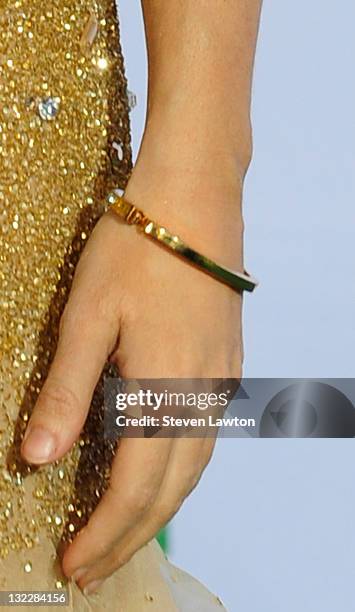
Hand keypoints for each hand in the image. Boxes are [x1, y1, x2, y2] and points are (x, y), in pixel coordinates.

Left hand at [20, 159, 243, 593]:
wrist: (194, 202)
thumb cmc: (136, 252)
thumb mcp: (87, 318)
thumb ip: (68, 392)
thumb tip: (37, 457)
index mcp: (165, 386)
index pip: (136, 485)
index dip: (105, 531)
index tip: (74, 562)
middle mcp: (202, 394)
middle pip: (172, 489)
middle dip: (131, 535)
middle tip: (95, 566)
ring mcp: (220, 381)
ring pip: (195, 468)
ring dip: (159, 509)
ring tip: (124, 534)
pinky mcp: (225, 365)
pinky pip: (204, 437)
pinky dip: (179, 472)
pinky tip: (159, 472)